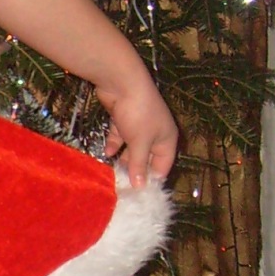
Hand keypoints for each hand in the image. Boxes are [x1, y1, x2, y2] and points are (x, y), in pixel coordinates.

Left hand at [98, 69, 178, 187]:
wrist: (122, 81)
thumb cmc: (138, 114)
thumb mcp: (139, 143)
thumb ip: (138, 165)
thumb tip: (141, 186)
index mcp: (167, 139)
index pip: (163, 166)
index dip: (152, 180)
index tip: (138, 194)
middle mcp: (156, 133)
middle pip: (147, 158)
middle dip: (135, 169)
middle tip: (122, 186)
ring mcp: (139, 125)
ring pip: (132, 148)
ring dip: (123, 158)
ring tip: (113, 173)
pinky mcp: (124, 118)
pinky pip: (121, 136)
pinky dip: (114, 143)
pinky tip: (106, 152)